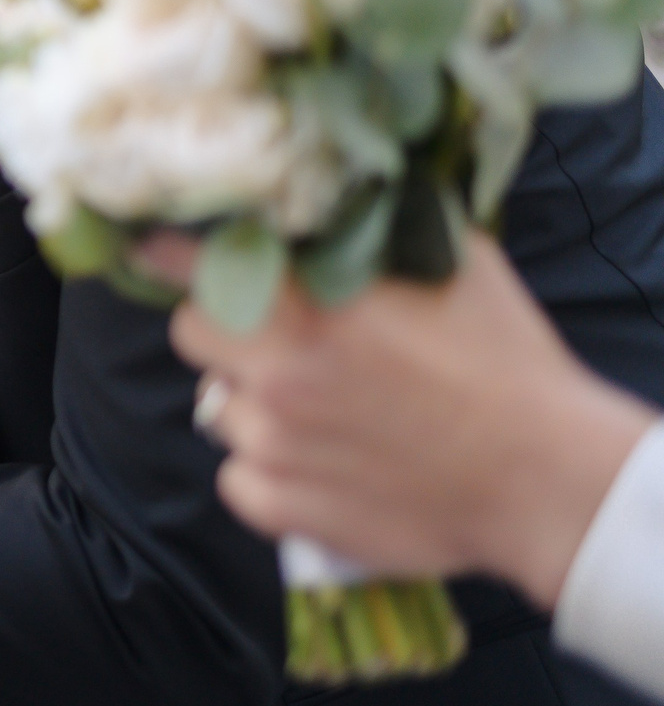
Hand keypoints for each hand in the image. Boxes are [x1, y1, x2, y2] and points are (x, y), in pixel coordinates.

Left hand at [169, 234, 655, 608]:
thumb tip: (337, 196)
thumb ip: (376, 232)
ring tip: (317, 410)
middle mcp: (273, 376)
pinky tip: (318, 464)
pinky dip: (265, 471)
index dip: (171, 255)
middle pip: (192, 334)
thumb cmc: (507, 365)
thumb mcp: (452, 264)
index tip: (162, 251)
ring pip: (217, 410)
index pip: (189, 266)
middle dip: (224, 329)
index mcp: (306, 310)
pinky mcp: (282, 509)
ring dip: (252, 404)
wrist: (544, 481)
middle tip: (275, 339)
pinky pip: (238, 479)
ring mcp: (272, 447)